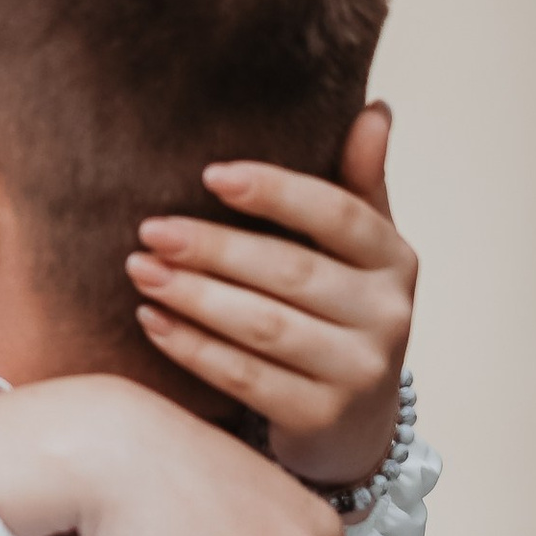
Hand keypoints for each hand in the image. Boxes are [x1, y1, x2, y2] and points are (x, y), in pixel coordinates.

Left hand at [124, 103, 415, 489]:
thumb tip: (375, 111)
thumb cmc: (341, 316)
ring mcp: (357, 372)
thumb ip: (359, 187)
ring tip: (140, 270)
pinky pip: (245, 378)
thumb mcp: (360, 253)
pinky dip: (193, 349)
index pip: (338, 214)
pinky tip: (151, 320)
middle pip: (291, 272)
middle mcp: (388, 316)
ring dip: (194, 296)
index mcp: (395, 261)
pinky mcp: (320, 419)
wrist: (355, 425)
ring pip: (264, 327)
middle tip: (150, 229)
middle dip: (214, 248)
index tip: (209, 175)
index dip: (275, 192)